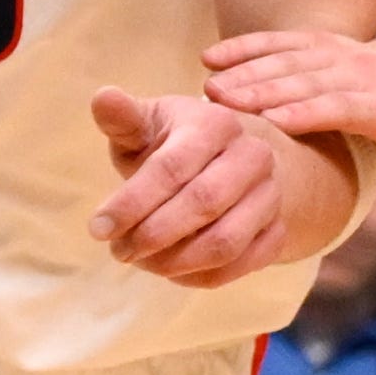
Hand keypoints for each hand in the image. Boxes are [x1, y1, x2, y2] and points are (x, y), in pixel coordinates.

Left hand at [88, 88, 306, 285]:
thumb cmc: (176, 145)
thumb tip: (103, 98)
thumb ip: (123, 118)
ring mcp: (271, 195)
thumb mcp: (148, 125)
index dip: (132, 202)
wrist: (234, 164)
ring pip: (224, 242)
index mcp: (216, 122)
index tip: (98, 228)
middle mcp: (252, 156)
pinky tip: (169, 270)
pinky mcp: (276, 230)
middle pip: (203, 204)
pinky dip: (199, 277)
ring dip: (175, 261)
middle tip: (119, 251)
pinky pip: (239, 266)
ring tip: (141, 261)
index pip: (172, 167)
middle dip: (153, 234)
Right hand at [205, 25, 375, 208]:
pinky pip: (283, 40)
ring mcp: (343, 53)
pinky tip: (211, 57)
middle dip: (269, 90)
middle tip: (226, 106)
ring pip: (294, 58)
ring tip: (213, 90)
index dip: (316, 111)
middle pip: (315, 79)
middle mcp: (369, 72)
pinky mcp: (321, 42)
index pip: (354, 105)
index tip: (274, 122)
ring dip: (251, 70)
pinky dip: (247, 47)